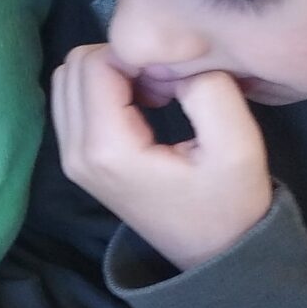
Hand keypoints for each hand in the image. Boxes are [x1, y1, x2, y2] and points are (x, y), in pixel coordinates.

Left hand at [53, 44, 270, 270]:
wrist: (215, 253)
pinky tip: (141, 104)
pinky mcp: (76, 160)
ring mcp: (70, 158)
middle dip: (120, 60)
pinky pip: (72, 101)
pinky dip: (103, 89)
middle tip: (163, 82)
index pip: (96, 63)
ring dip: (110, 73)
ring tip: (153, 93)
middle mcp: (75, 152)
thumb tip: (172, 60)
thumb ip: (209, 90)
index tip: (172, 77)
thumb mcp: (237, 146)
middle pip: (75, 66)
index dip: (136, 54)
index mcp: (107, 148)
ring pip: (69, 80)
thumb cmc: (229, 203)